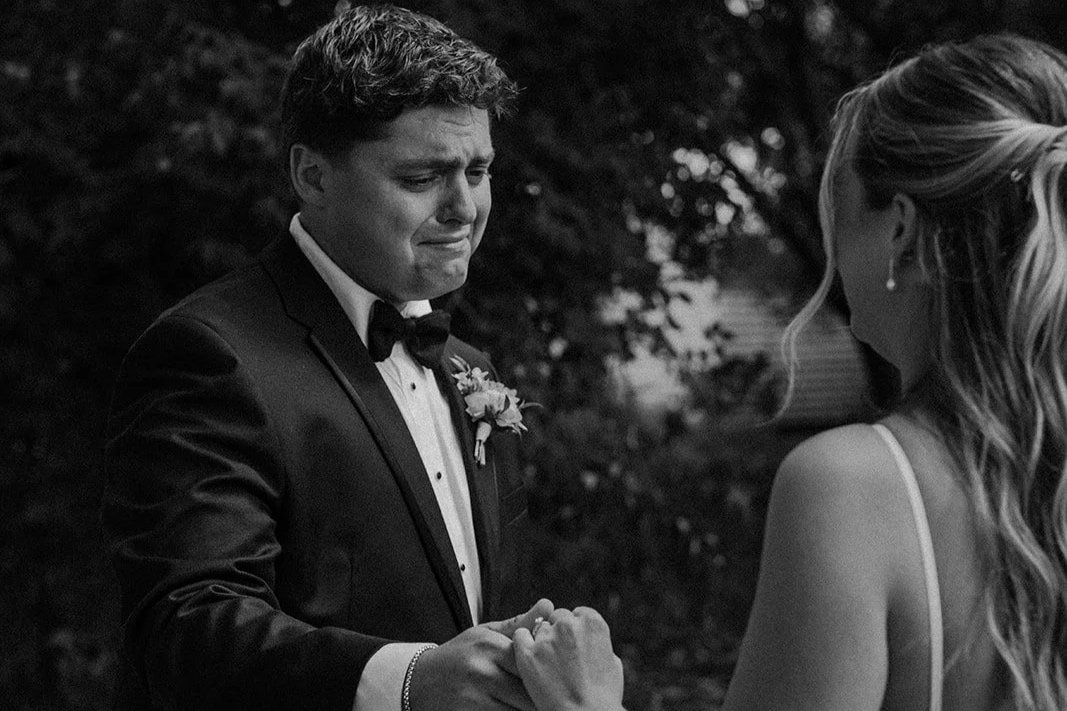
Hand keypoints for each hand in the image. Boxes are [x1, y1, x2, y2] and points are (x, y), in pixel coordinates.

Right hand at [408, 599, 553, 710]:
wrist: (419, 681)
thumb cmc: (459, 654)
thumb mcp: (484, 633)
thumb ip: (519, 624)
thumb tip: (550, 605)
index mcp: (490, 646)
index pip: (532, 662)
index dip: (549, 673)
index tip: (563, 678)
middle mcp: (483, 672)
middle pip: (529, 692)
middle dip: (544, 698)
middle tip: (556, 697)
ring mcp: (475, 698)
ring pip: (518, 710)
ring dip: (530, 708)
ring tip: (544, 704)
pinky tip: (516, 708)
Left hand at [513, 607, 624, 710]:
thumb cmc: (603, 697)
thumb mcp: (613, 664)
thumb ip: (600, 644)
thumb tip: (592, 639)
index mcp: (593, 623)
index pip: (578, 613)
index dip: (575, 629)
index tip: (574, 644)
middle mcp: (568, 624)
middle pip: (558, 617)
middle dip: (558, 632)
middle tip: (560, 656)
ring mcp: (547, 638)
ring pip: (539, 627)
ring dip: (542, 640)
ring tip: (547, 664)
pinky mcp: (527, 652)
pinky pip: (519, 636)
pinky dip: (522, 644)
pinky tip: (528, 657)